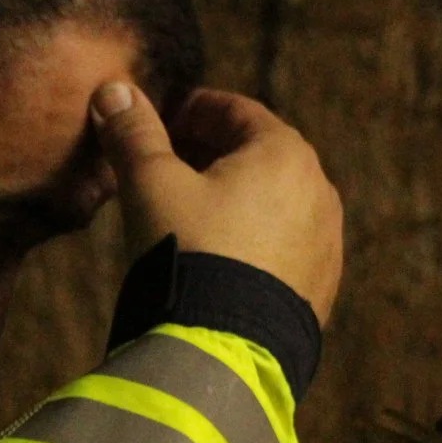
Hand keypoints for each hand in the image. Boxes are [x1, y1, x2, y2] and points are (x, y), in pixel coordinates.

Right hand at [91, 82, 344, 323]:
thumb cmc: (189, 252)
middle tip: (167, 166)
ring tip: (189, 216)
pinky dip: (254, 240)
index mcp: (286, 153)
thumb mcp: (150, 184)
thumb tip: (114, 91)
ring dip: (234, 200)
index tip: (159, 124)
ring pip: (274, 204)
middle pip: (259, 156)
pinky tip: (219, 258)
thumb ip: (133, 132)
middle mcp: (320, 193)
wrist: (225, 351)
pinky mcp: (321, 289)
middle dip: (212, 155)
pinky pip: (284, 248)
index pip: (235, 111)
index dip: (191, 112)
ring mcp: (327, 245)